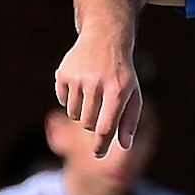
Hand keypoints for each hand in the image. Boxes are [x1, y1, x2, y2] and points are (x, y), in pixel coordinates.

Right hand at [55, 33, 142, 156]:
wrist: (105, 39)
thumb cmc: (122, 74)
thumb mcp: (133, 94)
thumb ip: (129, 121)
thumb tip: (124, 145)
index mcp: (116, 92)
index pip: (105, 128)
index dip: (101, 145)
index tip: (98, 155)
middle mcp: (96, 85)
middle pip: (88, 124)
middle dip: (94, 123)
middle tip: (101, 109)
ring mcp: (77, 78)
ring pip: (74, 114)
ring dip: (82, 111)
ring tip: (93, 94)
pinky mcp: (63, 74)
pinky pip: (62, 101)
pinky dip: (70, 99)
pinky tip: (81, 84)